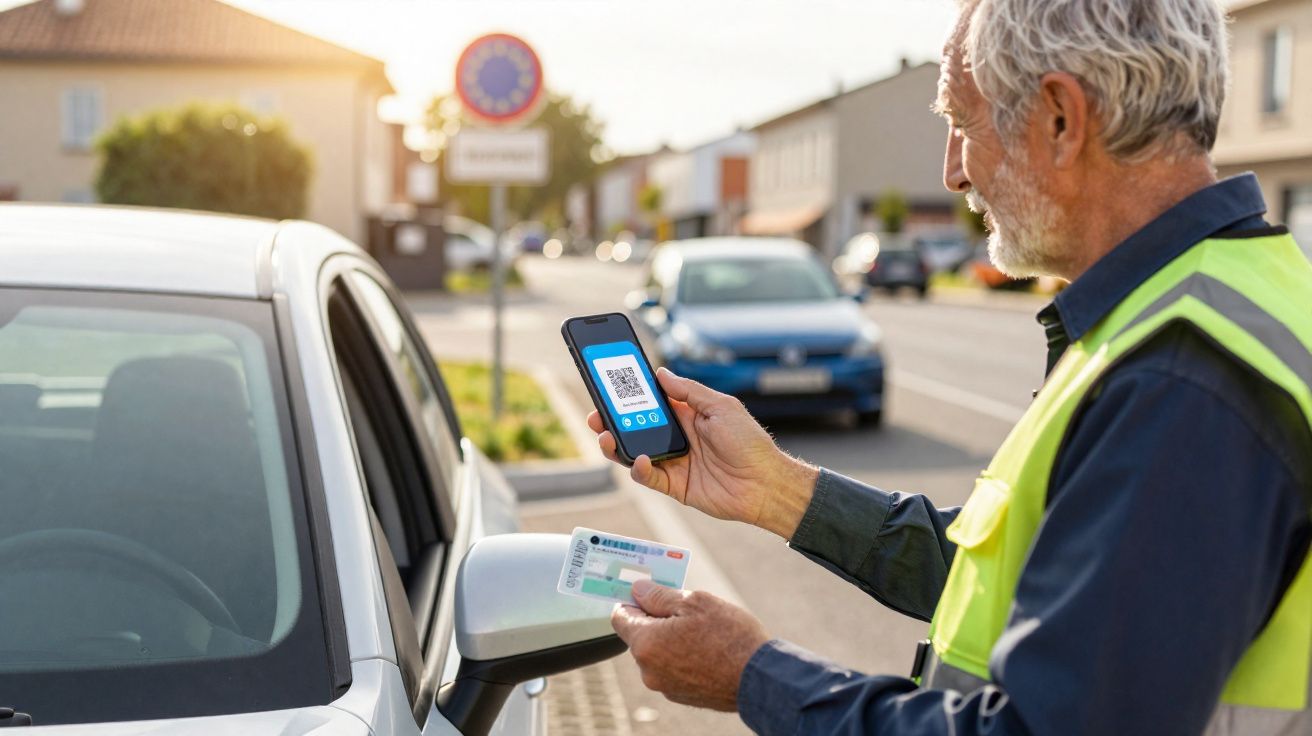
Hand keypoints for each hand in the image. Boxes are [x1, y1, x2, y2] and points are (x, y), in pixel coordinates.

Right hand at [587, 368, 818, 537]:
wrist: (765, 484)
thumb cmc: (750, 443)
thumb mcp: (722, 407)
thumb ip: (689, 392)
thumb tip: (662, 374)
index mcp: (688, 415)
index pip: (652, 402)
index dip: (632, 395)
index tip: (611, 385)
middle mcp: (678, 437)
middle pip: (637, 427)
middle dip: (614, 420)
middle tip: (597, 413)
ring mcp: (674, 462)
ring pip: (636, 452)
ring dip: (618, 444)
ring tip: (606, 436)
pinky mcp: (675, 485)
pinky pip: (650, 477)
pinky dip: (640, 469)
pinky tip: (639, 460)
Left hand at [611, 579, 768, 711]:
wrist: (760, 679)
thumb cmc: (730, 638)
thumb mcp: (695, 602)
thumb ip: (660, 596)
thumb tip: (638, 590)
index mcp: (646, 644)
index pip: (620, 616)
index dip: (632, 600)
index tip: (647, 592)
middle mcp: (648, 670)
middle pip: (640, 635)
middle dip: (657, 619)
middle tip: (685, 608)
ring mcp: (664, 686)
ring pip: (658, 653)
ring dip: (671, 639)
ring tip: (702, 630)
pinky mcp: (681, 696)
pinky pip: (672, 669)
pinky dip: (682, 657)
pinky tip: (707, 649)